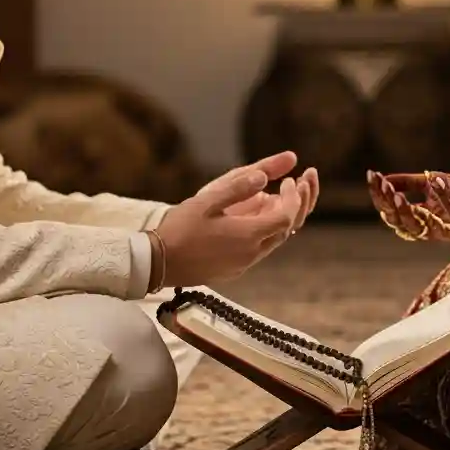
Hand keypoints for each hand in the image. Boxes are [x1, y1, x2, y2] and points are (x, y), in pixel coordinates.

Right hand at [157, 151, 303, 284]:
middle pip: (283, 231)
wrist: (156, 263)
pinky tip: (250, 221)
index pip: (286, 216)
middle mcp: (250, 253)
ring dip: (275, 222)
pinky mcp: (233, 271)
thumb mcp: (207, 201)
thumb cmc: (179, 229)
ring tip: (269, 200)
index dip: (292, 198)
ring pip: (271, 243)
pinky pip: (258, 251)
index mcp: (247, 235)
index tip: (288, 181)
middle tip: (286, 188)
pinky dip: (263, 234)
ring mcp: (242, 265)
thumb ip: (238, 188)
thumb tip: (264, 177)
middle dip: (289, 208)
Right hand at [367, 169, 449, 243]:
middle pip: (392, 218)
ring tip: (387, 188)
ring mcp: (432, 230)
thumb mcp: (434, 182)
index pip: (390, 208)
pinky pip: (420, 226)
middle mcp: (423, 225)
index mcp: (418, 214)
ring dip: (392, 205)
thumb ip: (410, 182)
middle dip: (381, 199)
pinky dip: (407, 210)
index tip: (372, 175)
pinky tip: (399, 195)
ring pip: (403, 224)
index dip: (379, 193)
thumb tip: (385, 178)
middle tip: (375, 180)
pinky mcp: (444, 232)